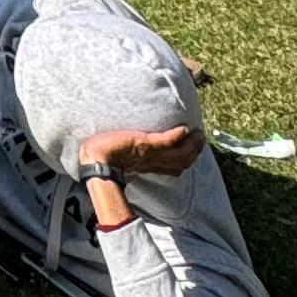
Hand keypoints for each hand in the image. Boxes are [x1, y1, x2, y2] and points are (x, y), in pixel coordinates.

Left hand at [79, 122, 203, 183]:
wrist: (95, 162)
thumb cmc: (103, 158)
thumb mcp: (124, 158)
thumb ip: (133, 156)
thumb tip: (133, 153)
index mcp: (149, 166)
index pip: (174, 166)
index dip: (186, 159)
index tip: (193, 151)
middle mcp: (153, 162)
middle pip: (182, 161)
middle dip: (194, 151)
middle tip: (202, 138)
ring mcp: (150, 154)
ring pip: (179, 153)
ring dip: (191, 144)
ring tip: (198, 133)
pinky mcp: (144, 145)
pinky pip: (166, 142)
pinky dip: (177, 136)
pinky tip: (184, 129)